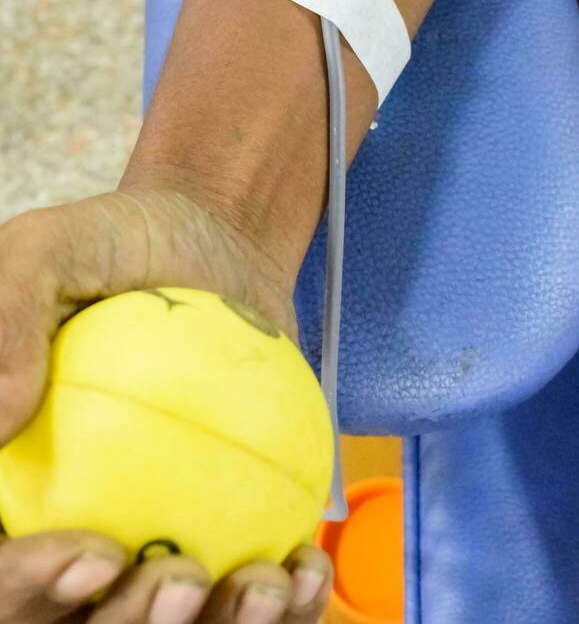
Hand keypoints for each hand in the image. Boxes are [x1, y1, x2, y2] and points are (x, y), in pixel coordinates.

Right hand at [0, 188, 331, 621]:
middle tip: (180, 577)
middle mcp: (70, 525)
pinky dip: (280, 605)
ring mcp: (150, 534)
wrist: (212, 240)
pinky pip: (248, 592)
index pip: (1, 569)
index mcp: (13, 481)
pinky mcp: (224, 528)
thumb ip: (9, 314)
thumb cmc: (120, 242)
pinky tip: (302, 568)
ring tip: (261, 583)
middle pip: (76, 623)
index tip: (95, 553)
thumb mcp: (48, 250)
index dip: (27, 589)